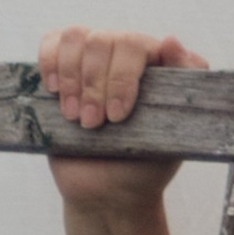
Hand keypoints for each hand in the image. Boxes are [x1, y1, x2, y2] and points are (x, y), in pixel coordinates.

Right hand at [39, 27, 208, 218]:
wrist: (109, 195)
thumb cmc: (146, 167)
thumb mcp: (174, 134)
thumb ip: (184, 85)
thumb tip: (170, 41)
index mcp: (153, 63)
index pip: (134, 46)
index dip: (121, 78)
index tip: (118, 117)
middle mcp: (122, 54)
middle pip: (101, 41)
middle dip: (94, 86)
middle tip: (93, 124)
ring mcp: (93, 61)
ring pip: (75, 39)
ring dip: (72, 80)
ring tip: (75, 118)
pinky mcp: (63, 70)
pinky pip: (51, 44)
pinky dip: (49, 62)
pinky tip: (54, 91)